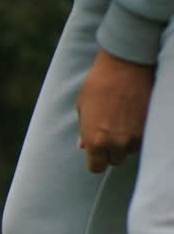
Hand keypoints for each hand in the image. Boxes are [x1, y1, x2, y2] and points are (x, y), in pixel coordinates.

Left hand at [76, 48, 154, 172]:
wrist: (126, 65)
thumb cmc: (99, 84)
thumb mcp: (83, 108)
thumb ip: (84, 130)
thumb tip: (84, 146)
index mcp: (95, 141)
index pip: (97, 168)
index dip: (97, 161)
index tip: (98, 155)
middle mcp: (116, 142)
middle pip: (116, 160)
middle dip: (113, 151)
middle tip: (112, 134)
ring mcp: (136, 135)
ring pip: (132, 150)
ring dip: (128, 142)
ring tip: (124, 122)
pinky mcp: (150, 126)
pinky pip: (144, 139)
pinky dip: (140, 133)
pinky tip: (135, 119)